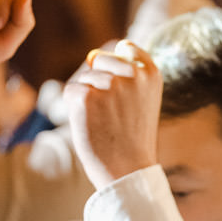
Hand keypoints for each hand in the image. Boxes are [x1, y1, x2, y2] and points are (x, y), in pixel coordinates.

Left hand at [65, 40, 163, 188]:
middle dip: (99, 82)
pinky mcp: (87, 96)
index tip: (124, 94)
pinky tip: (91, 125)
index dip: (117, 68)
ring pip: (84, 78)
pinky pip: (71, 91)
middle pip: (99, 60)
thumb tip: (91, 56)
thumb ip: (127, 75)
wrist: (128, 171)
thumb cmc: (132, 138)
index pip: (125, 48)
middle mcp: (132, 74)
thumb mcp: (142, 100)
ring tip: (103, 123)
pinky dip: (74, 109)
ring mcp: (109, 84)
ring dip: (87, 99)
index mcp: (150, 73)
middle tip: (112, 114)